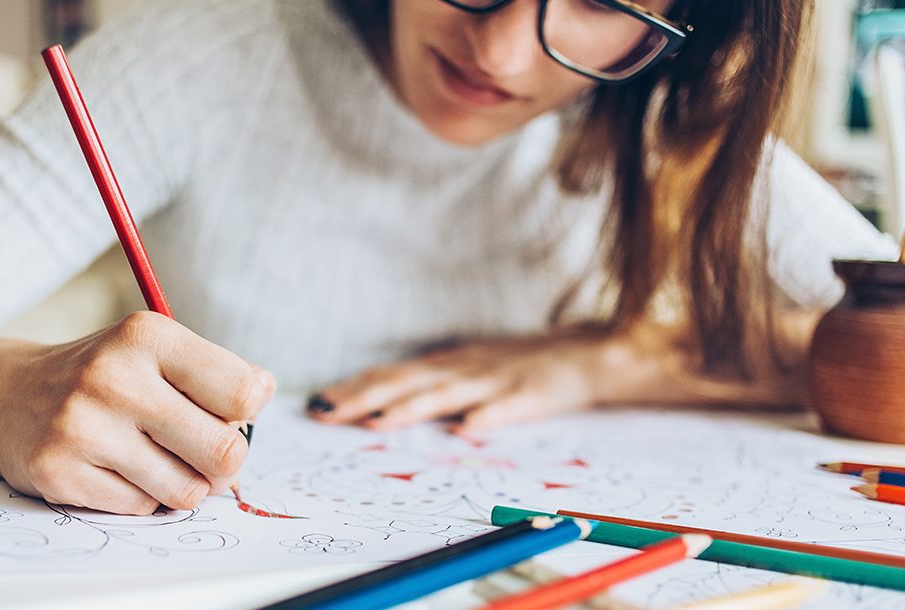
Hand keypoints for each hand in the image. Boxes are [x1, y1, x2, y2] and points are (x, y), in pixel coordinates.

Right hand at [0, 312, 275, 514]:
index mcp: (149, 336)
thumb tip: (257, 417)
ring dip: (182, 484)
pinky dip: (140, 497)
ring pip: (186, 491)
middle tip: (201, 450)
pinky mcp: (58, 472)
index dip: (246, 413)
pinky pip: (141, 509)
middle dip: (223, 461)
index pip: (245, 393)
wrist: (6, 394)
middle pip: (225, 451)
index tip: (224, 411)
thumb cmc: (105, 375)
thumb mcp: (157, 351)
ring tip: (154, 457)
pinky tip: (115, 468)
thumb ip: (216, 379)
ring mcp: (82, 427)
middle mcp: (114, 377)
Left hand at [309, 334, 606, 432]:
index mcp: (447, 365)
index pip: (392, 376)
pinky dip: (487, 416)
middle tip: (327, 413)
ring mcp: (497, 380)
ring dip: (410, 408)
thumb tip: (378, 405)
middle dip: (365, 398)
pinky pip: (508, 407)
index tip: (318, 404)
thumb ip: (429, 387)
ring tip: (377, 423)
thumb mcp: (468, 370)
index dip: (355, 389)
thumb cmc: (519, 367)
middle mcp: (464, 368)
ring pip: (448, 395)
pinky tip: (467, 428)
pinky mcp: (533, 395)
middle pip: (408, 383)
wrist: (586, 355)